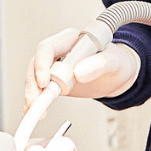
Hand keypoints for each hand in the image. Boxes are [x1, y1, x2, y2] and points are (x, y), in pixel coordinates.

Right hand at [25, 28, 140, 107]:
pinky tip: (33, 111)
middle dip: (33, 83)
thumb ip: (99, 64)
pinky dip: (35, 101)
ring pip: (34, 77)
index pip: (47, 47)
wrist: (117, 75)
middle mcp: (59, 51)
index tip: (44, 81)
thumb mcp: (113, 62)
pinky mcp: (55, 81)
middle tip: (35, 102)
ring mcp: (55, 66)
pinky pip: (40, 90)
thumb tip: (79, 72)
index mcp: (70, 39)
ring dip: (32, 94)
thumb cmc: (116, 62)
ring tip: (36, 111)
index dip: (42, 63)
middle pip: (36, 63)